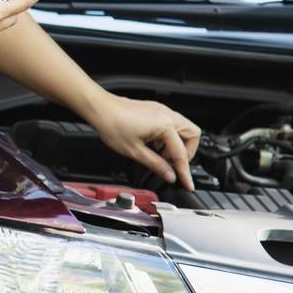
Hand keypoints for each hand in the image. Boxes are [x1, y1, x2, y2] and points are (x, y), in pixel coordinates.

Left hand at [86, 93, 200, 190]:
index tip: (187, 184)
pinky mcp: (155, 109)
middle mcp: (167, 115)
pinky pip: (172, 123)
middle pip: (193, 135)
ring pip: (184, 127)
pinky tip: (156, 144)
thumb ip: (156, 165)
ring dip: (178, 143)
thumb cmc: (112, 125)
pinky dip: (169, 136)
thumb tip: (169, 175)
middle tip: (175, 165)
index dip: (185, 173)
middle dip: (188, 152)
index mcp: (165, 126)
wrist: (99, 107)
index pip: (181, 154)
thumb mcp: (135, 152)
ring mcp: (161, 110)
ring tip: (163, 155)